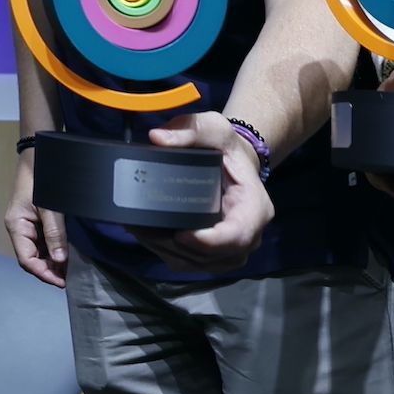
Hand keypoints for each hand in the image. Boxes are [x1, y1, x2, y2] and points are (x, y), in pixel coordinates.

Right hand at [4, 144, 70, 287]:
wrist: (37, 154)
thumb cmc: (41, 178)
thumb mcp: (49, 207)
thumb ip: (54, 234)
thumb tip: (60, 260)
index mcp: (16, 226)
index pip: (26, 260)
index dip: (43, 273)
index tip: (61, 282)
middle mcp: (19, 229)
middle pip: (31, 258)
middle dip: (49, 270)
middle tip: (68, 278)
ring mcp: (26, 225)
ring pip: (37, 252)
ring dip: (52, 262)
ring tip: (69, 270)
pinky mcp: (34, 221)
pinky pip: (42, 242)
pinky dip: (52, 250)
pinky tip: (65, 255)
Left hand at [129, 112, 277, 273]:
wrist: (233, 161)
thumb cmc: (226, 147)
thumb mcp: (214, 128)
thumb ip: (190, 129)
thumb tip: (157, 138)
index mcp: (255, 208)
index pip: (237, 237)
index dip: (208, 242)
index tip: (179, 234)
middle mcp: (249, 235)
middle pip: (213, 257)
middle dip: (174, 246)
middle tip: (141, 226)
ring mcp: (233, 250)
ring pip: (198, 264)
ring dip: (166, 251)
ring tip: (138, 228)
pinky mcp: (215, 255)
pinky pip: (191, 263)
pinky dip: (166, 253)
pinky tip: (146, 235)